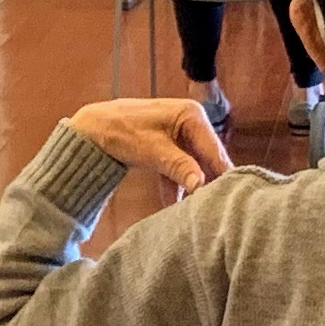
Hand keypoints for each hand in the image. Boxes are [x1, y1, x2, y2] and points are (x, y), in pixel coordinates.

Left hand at [66, 99, 232, 192]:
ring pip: (194, 165)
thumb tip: (200, 185)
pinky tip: (175, 205)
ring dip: (192, 187)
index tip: (230, 195)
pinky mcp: (170, 147)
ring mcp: (181, 134)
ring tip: (197, 210)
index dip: (222, 173)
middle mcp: (191, 122)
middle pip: (206, 158)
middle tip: (213, 207)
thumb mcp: (152, 150)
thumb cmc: (122, 131)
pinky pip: (179, 168)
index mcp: (192, 116)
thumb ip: (179, 166)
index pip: (214, 149)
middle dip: (207, 182)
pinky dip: (176, 185)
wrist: (93, 129)